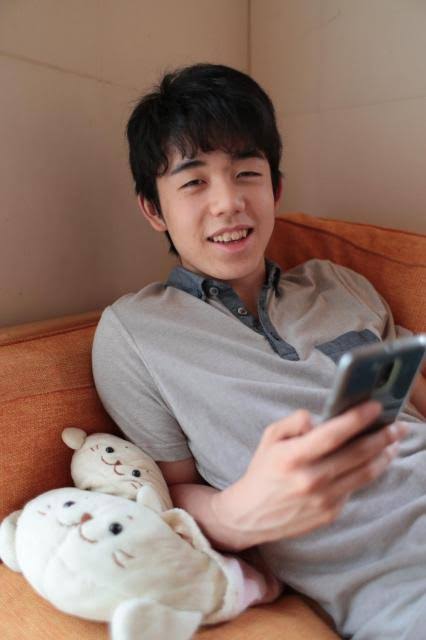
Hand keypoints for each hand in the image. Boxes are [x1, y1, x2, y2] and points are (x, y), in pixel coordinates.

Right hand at [212, 401, 407, 547]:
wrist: (251, 514)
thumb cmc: (263, 470)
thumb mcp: (270, 437)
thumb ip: (295, 421)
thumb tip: (322, 419)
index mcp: (292, 457)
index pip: (332, 434)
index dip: (357, 418)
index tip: (375, 406)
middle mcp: (311, 480)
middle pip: (357, 454)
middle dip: (382, 436)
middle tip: (398, 425)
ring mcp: (323, 500)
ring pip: (365, 473)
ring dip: (384, 455)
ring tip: (393, 442)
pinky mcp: (331, 513)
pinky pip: (355, 488)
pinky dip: (368, 472)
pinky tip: (375, 460)